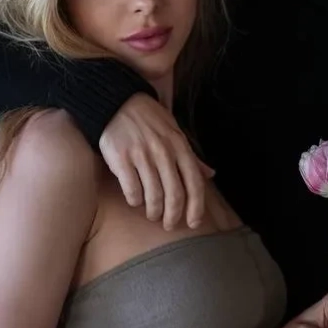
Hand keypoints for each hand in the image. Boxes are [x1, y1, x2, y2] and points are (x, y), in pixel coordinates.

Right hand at [98, 94, 213, 229]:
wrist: (116, 102)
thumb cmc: (149, 120)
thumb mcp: (175, 133)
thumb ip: (192, 157)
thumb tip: (211, 174)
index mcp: (180, 146)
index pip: (195, 182)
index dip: (196, 207)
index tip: (193, 223)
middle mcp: (164, 151)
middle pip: (175, 194)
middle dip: (173, 215)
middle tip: (169, 224)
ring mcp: (142, 155)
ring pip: (153, 196)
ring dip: (154, 211)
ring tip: (152, 214)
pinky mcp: (121, 159)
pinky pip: (132, 190)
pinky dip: (135, 200)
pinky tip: (135, 200)